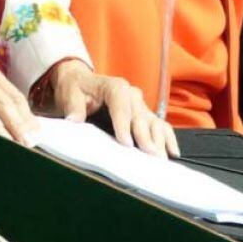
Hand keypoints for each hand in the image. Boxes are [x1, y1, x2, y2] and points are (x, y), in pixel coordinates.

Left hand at [37, 59, 178, 157]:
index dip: (124, 123)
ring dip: (159, 140)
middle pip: (140, 116)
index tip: (125, 142)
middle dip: (146, 137)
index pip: (121, 104)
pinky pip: (159, 126)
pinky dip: (167, 138)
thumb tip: (74, 120)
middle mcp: (131, 95)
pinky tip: (172, 152)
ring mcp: (140, 106)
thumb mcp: (70, 95)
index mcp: (114, 86)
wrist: (81, 83)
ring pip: (154, 122)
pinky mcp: (143, 115)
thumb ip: (73, 107)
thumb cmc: (77, 89)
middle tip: (150, 155)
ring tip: (161, 158)